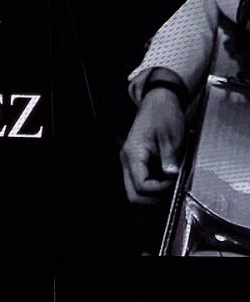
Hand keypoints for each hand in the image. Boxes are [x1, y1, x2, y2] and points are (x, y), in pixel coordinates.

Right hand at [119, 87, 184, 203]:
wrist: (158, 102)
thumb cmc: (163, 115)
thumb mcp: (171, 137)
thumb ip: (169, 158)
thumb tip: (171, 176)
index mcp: (134, 154)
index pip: (142, 185)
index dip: (160, 189)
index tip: (174, 181)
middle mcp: (127, 161)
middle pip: (132, 195)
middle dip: (152, 199)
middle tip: (170, 192)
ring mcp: (129, 163)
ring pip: (134, 192)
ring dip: (151, 195)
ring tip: (169, 187)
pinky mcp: (134, 164)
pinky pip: (138, 184)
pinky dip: (151, 188)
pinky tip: (165, 181)